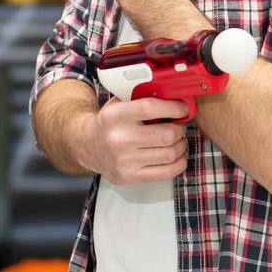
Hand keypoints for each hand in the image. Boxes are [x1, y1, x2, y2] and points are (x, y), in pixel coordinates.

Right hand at [74, 98, 190, 184]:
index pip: (150, 108)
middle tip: (179, 125)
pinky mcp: (130, 177)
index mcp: (114, 116)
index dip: (173, 108)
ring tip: (177, 140)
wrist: (87, 146)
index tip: (183, 108)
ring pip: (170, 154)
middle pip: (166, 134)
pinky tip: (176, 155)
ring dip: (181, 145)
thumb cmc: (109, 123)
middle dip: (180, 128)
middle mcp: (118, 139)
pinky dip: (179, 162)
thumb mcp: (118, 103)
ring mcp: (124, 161)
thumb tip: (173, 95)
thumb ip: (141, 97)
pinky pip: (167, 172)